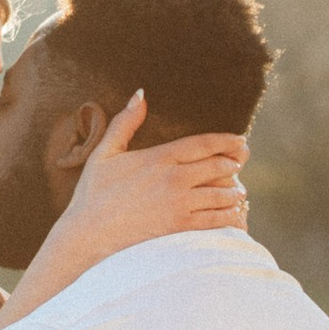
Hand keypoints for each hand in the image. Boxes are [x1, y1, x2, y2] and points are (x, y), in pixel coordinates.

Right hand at [57, 94, 248, 258]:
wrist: (86, 235)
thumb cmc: (92, 194)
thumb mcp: (104, 153)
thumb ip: (125, 123)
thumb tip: (140, 95)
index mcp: (159, 157)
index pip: (203, 144)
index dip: (226, 141)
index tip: (239, 141)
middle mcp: (174, 179)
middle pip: (219, 166)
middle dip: (235, 162)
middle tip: (242, 161)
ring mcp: (179, 204)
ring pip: (222, 193)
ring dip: (234, 191)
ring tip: (238, 191)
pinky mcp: (180, 228)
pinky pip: (217, 220)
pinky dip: (231, 216)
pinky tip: (235, 215)